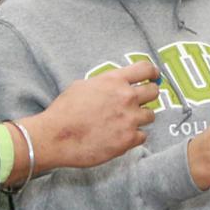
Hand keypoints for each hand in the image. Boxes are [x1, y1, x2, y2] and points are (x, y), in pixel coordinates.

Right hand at [22, 61, 161, 172]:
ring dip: (140, 118)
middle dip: (148, 96)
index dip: (152, 73)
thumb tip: (116, 84)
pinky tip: (120, 136)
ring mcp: (129, 119)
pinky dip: (134, 137)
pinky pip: (143, 136)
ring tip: (125, 122)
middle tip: (138, 102)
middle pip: (154, 92)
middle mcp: (126, 97)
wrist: (56, 137)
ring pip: (150, 115)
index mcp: (114, 81)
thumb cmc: (64, 111)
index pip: (146, 69)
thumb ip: (105, 83)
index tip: (153, 78)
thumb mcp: (83, 85)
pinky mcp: (128, 140)